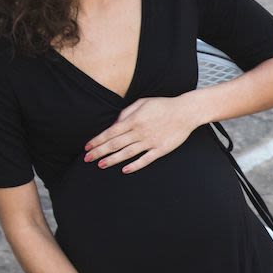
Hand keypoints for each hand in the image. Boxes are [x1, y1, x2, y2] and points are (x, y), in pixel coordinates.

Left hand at [84, 96, 200, 172]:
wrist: (185, 112)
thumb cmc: (162, 105)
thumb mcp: (142, 102)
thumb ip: (126, 113)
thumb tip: (114, 124)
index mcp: (134, 120)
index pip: (110, 132)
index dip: (97, 140)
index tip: (87, 147)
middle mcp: (140, 132)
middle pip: (115, 144)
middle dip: (100, 152)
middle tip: (87, 159)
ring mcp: (150, 142)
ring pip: (127, 153)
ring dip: (113, 160)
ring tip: (101, 165)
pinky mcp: (161, 149)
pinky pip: (146, 159)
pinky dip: (135, 165)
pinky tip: (125, 170)